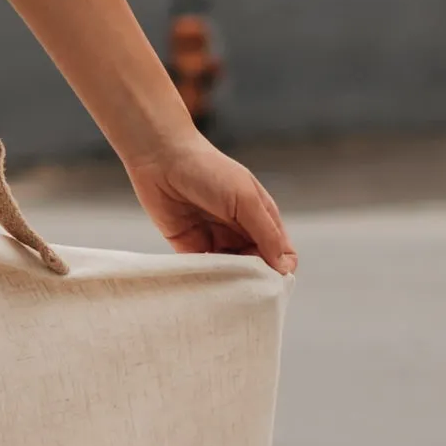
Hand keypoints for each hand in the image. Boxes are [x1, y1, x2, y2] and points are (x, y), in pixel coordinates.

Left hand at [124, 133, 295, 272]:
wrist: (161, 157)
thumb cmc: (209, 169)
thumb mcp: (245, 199)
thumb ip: (266, 233)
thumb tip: (284, 267)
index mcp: (260, 217)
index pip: (282, 252)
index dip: (281, 269)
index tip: (270, 281)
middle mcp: (240, 231)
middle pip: (257, 267)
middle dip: (254, 280)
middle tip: (244, 288)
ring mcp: (215, 239)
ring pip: (230, 273)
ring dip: (229, 283)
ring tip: (225, 288)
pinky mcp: (189, 246)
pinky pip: (203, 271)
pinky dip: (206, 280)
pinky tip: (206, 284)